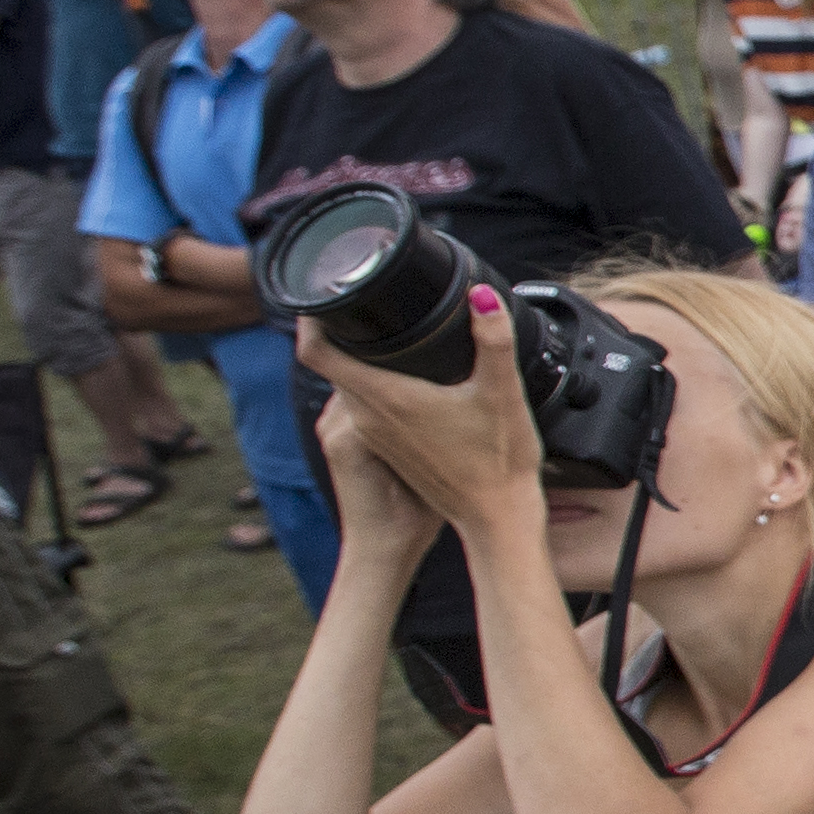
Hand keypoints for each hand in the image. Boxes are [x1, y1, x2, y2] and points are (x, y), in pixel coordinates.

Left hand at [310, 292, 548, 539]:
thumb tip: (482, 296)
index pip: (317, 354)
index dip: (311, 318)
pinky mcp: (388, 449)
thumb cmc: (498, 464)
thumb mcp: (503, 394)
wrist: (497, 520)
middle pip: (332, 365)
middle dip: (341, 331)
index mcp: (386, 401)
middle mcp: (370, 419)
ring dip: (359, 359)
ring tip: (385, 331)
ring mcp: (376, 437)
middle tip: (364, 300)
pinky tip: (407, 376)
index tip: (324, 293)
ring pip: (349, 386)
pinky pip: (365, 406)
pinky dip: (374, 383)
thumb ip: (494, 340)